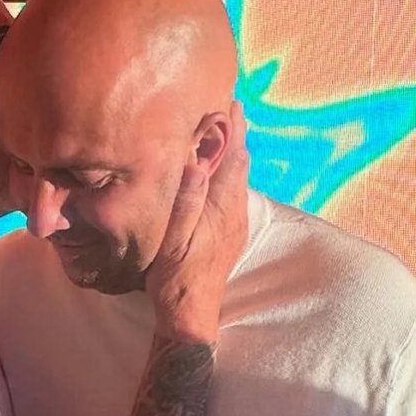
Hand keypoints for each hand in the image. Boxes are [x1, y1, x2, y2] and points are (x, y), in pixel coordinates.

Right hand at [146, 101, 248, 342]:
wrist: (190, 315)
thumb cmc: (176, 278)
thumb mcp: (175, 239)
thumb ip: (187, 200)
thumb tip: (197, 162)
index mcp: (220, 208)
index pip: (231, 158)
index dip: (231, 129)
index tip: (230, 101)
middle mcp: (233, 212)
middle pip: (240, 164)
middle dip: (236, 135)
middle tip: (231, 108)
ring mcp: (233, 225)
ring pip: (238, 179)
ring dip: (234, 153)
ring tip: (227, 133)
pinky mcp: (229, 236)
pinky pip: (233, 194)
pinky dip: (229, 173)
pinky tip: (220, 174)